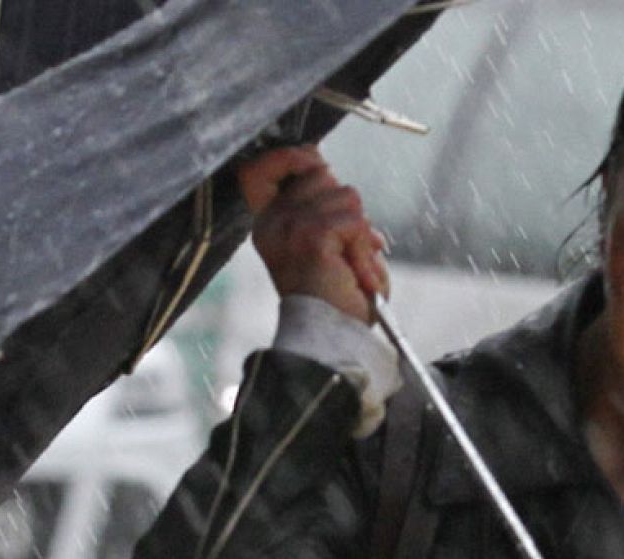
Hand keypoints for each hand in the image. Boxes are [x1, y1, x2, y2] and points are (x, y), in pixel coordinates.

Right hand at [238, 145, 388, 323]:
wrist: (331, 336)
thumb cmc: (333, 297)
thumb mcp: (325, 243)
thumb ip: (326, 209)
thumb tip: (339, 182)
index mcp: (268, 224)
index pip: (259, 169)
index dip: (290, 156)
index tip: (314, 164)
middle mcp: (272, 223)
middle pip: (321, 173)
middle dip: (346, 207)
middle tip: (347, 248)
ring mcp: (290, 227)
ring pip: (346, 195)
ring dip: (360, 233)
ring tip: (351, 266)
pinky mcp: (313, 237)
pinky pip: (355, 222)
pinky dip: (364, 249)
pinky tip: (356, 274)